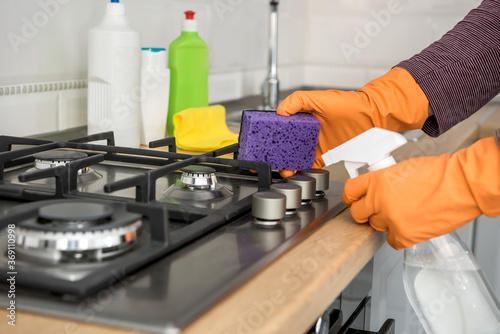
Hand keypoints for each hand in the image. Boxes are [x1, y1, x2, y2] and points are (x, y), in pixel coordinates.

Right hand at [277, 67, 428, 169]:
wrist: (372, 116)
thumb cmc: (350, 104)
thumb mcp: (321, 97)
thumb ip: (299, 100)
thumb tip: (281, 110)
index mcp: (304, 117)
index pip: (283, 127)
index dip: (272, 135)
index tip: (263, 143)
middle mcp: (308, 132)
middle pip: (287, 145)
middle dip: (278, 154)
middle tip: (272, 161)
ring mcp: (316, 144)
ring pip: (297, 157)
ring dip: (289, 164)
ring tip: (284, 170)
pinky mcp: (326, 155)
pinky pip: (311, 165)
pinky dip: (304, 170)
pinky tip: (298, 172)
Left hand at [342, 137, 499, 249]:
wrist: (461, 185)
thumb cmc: (439, 174)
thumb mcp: (402, 168)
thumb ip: (385, 181)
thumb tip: (378, 190)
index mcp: (377, 181)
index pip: (350, 191)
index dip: (350, 197)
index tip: (352, 201)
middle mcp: (380, 201)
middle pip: (358, 213)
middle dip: (364, 212)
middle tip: (375, 210)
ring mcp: (391, 220)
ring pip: (376, 227)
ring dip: (385, 222)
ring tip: (402, 213)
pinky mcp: (404, 236)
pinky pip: (392, 241)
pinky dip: (399, 237)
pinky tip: (408, 227)